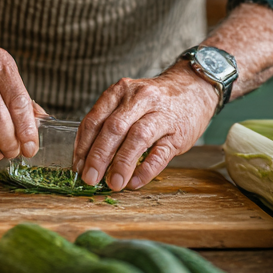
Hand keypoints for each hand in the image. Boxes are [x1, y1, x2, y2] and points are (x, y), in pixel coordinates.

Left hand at [73, 62, 217, 190]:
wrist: (194, 89)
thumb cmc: (155, 100)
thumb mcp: (129, 100)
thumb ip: (109, 121)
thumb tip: (87, 158)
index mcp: (122, 91)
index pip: (96, 118)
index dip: (84, 144)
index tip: (78, 165)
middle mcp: (140, 99)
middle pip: (114, 128)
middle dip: (99, 156)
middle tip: (89, 178)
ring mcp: (161, 115)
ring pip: (137, 138)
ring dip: (122, 164)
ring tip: (113, 184)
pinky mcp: (179, 133)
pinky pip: (160, 153)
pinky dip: (146, 170)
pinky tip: (135, 182)